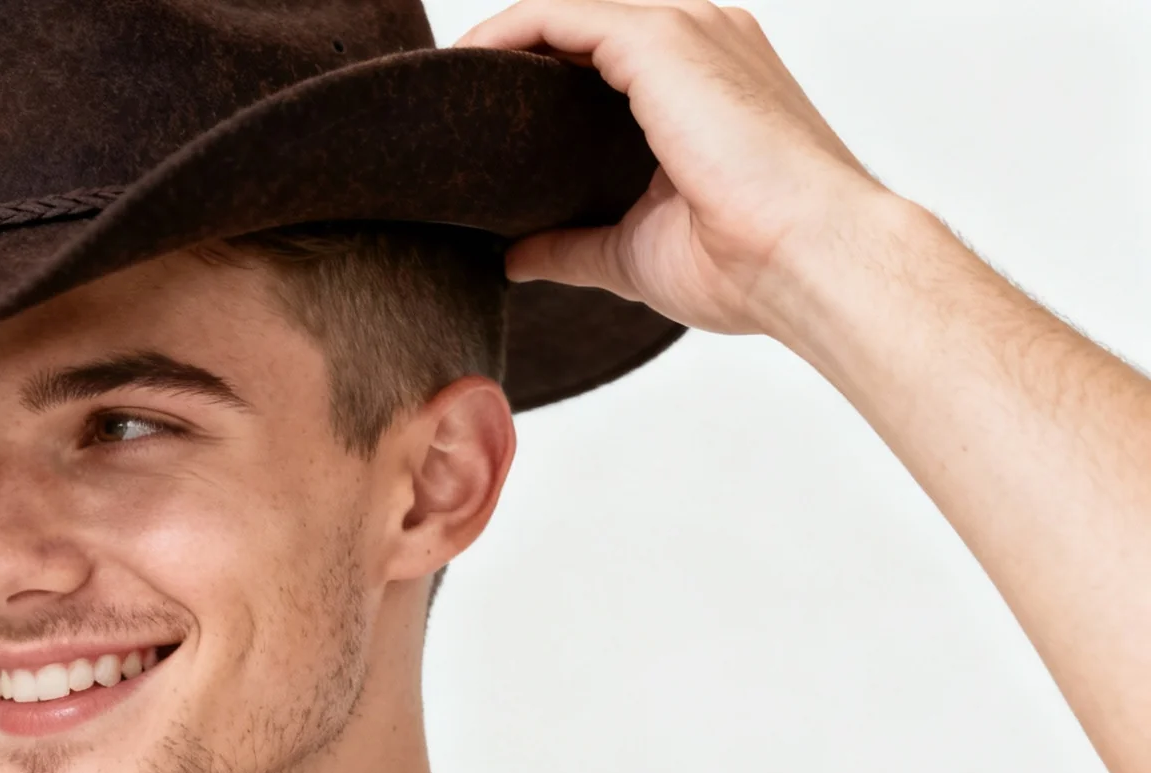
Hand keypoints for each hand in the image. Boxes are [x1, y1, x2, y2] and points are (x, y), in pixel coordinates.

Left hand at [459, 0, 894, 337]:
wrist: (812, 262)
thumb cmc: (749, 265)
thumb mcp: (636, 251)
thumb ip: (574, 243)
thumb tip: (514, 256)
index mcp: (706, 81)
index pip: (602, 60)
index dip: (534, 82)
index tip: (472, 124)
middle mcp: (702, 40)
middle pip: (580, 31)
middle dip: (508, 63)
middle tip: (444, 111)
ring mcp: (687, 30)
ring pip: (565, 16)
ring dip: (497, 47)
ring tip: (442, 94)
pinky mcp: (662, 39)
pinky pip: (557, 17)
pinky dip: (504, 37)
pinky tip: (461, 72)